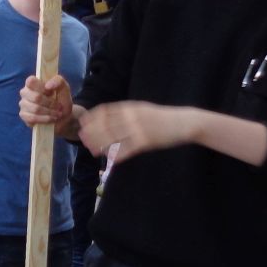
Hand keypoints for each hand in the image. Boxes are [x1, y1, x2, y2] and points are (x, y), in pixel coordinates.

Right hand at [18, 76, 73, 128]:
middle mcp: (25, 92)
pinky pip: (32, 118)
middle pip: (35, 97)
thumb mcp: (64, 88)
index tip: (52, 92)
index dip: (42, 87)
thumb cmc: (61, 100)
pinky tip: (51, 119)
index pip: (30, 81)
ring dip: (49, 112)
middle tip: (59, 106)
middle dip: (50, 103)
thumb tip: (47, 85)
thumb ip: (58, 81)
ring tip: (57, 113)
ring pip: (35, 109)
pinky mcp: (24, 115)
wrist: (63, 116)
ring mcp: (23, 104)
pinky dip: (45, 119)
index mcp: (33, 83)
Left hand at [78, 102, 195, 162]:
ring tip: (92, 151)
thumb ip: (126, 112)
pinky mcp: (146, 141)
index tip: (82, 123)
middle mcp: (132, 116)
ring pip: (114, 138)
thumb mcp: (143, 109)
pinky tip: (110, 160)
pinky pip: (127, 149)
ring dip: (101, 145)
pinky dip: (117, 155)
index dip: (92, 117)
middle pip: (106, 125)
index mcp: (131, 107)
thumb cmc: (161, 117)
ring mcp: (139, 128)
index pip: (106, 111)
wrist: (183, 122)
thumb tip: (107, 117)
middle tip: (83, 140)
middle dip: (92, 133)